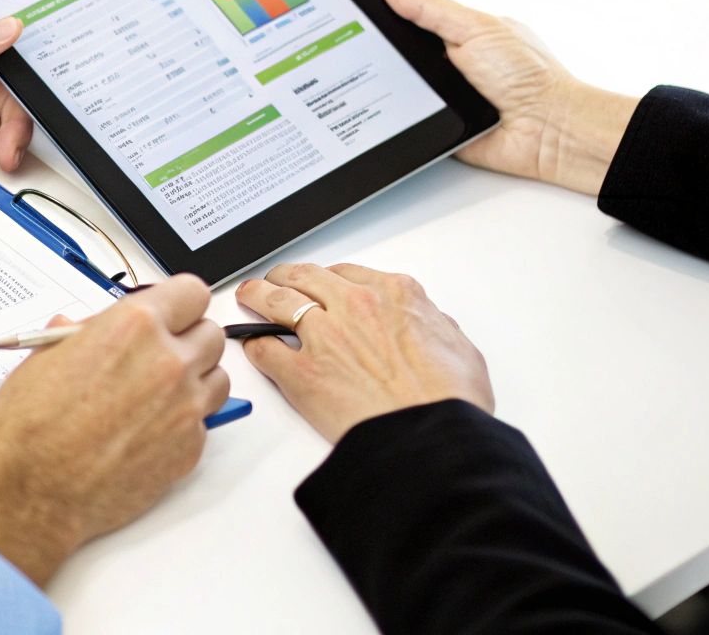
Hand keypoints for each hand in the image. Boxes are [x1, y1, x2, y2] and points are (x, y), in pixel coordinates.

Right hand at [0, 276, 229, 585]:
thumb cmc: (30, 426)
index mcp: (135, 326)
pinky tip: (147, 433)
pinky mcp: (189, 449)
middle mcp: (168, 362)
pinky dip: (183, 425)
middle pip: (211, 335)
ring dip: (196, 382)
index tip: (172, 315)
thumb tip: (84, 328)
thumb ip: (81, 335)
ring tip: (158, 396)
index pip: (192, 294)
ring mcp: (185, 407)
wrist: (30, 488)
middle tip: (160, 357)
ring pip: (219, 378)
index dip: (179, 305)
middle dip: (188, 342)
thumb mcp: (47, 356)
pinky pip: (204, 424)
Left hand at [238, 262, 491, 443]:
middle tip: (275, 280)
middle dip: (285, 276)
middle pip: (305, 277)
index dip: (328, 278)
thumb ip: (436, 327)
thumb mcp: (460, 349)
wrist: (432, 437)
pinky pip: (265, 349)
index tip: (320, 284)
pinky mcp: (301, 372)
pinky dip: (253, 345)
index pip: (347, 272)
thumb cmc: (450, 400)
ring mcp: (324, 336)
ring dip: (258, 295)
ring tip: (248, 296)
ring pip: (276, 301)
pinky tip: (250, 345)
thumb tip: (429, 327)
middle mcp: (355, 306)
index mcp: (394, 295)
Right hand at [379, 0, 637, 195]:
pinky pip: (409, 122)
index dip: (383, 13)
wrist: (548, 130)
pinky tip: (403, 114)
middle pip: (399, 54)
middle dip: (385, 54)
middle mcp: (449, 62)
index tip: (356, 9)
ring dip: (394, 89)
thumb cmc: (528, 76)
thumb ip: (428, 5)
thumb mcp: (472, 28)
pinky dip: (403, 119)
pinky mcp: (438, 127)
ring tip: (397, 84)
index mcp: (457, 32)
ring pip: (399, 89)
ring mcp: (443, 95)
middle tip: (372, 51)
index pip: (408, 16)